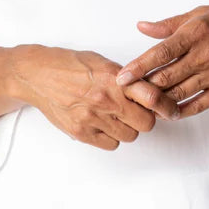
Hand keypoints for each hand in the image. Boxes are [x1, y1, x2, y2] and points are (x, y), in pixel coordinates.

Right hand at [8, 44, 180, 150]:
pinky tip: (102, 123)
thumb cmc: (70, 65)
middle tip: (134, 111)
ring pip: (129, 136)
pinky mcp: (81, 132)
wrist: (38, 75)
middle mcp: (105, 99)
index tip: (171, 110)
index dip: (165, 106)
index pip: (151, 97)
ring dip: (127, 128)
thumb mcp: (103, 63)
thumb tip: (151, 91)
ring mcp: (92, 118)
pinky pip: (111, 144)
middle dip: (144, 118)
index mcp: (114, 78)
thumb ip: (127, 78)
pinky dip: (111, 137)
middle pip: (145, 124)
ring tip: (114, 116)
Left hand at [115, 0, 208, 118]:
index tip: (121, 78)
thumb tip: (142, 27)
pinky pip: (199, 104)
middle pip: (166, 77)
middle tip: (126, 93)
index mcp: (196, 32)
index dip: (138, 67)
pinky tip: (168, 112)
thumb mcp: (201, 12)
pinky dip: (181, 110)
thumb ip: (169, 24)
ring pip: (179, 93)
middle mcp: (205, 54)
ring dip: (158, 101)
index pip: (161, 53)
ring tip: (142, 104)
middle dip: (143, 87)